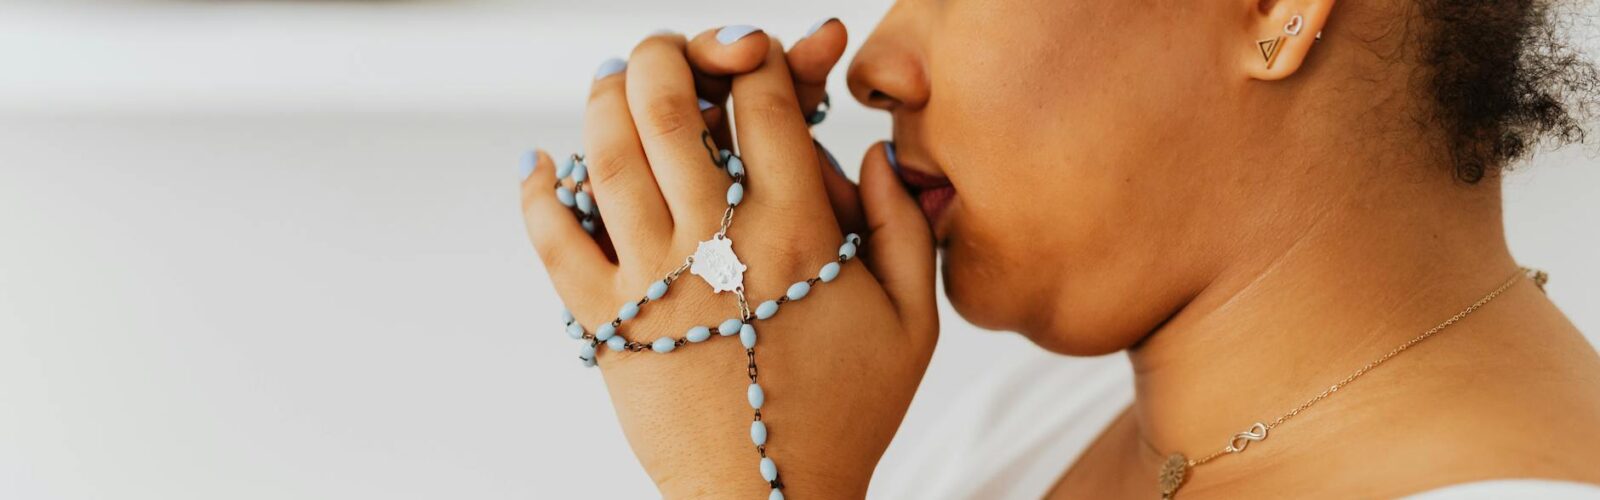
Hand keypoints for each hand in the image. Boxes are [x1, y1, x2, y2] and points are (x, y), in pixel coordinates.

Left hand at [519, 24, 938, 498]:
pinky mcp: (606, 321)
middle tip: (668, 51)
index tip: (756, 55)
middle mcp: (718, 241)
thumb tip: (873, 153)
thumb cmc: (845, 412)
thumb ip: (904, 226)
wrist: (771, 498)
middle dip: (666, 56)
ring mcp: (653, 279)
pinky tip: (539, 162)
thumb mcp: (912, 320)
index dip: (756, 57)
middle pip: (669, 108)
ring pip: (607, 156)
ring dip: (605, 100)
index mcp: (798, 231)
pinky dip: (538, 191)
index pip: (761, 102)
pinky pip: (553, 239)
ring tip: (615, 79)